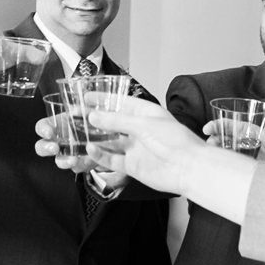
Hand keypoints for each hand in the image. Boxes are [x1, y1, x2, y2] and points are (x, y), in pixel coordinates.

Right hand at [81, 98, 210, 193]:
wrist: (189, 168)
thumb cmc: (175, 141)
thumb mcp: (144, 124)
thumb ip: (117, 120)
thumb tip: (94, 116)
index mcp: (146, 114)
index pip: (121, 103)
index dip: (103, 100)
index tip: (86, 96)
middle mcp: (140, 130)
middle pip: (112, 123)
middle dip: (95, 120)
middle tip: (75, 116)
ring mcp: (136, 148)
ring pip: (110, 142)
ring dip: (95, 138)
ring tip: (77, 134)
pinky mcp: (133, 166)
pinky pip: (112, 159)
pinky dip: (100, 155)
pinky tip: (90, 149)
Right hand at [201, 123, 264, 169]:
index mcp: (250, 132)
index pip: (232, 125)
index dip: (218, 124)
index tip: (208, 128)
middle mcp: (243, 141)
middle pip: (223, 136)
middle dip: (212, 138)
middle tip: (208, 144)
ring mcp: (240, 153)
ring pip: (223, 149)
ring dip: (214, 150)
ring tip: (210, 155)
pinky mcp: (240, 165)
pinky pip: (227, 162)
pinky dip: (219, 162)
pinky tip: (214, 166)